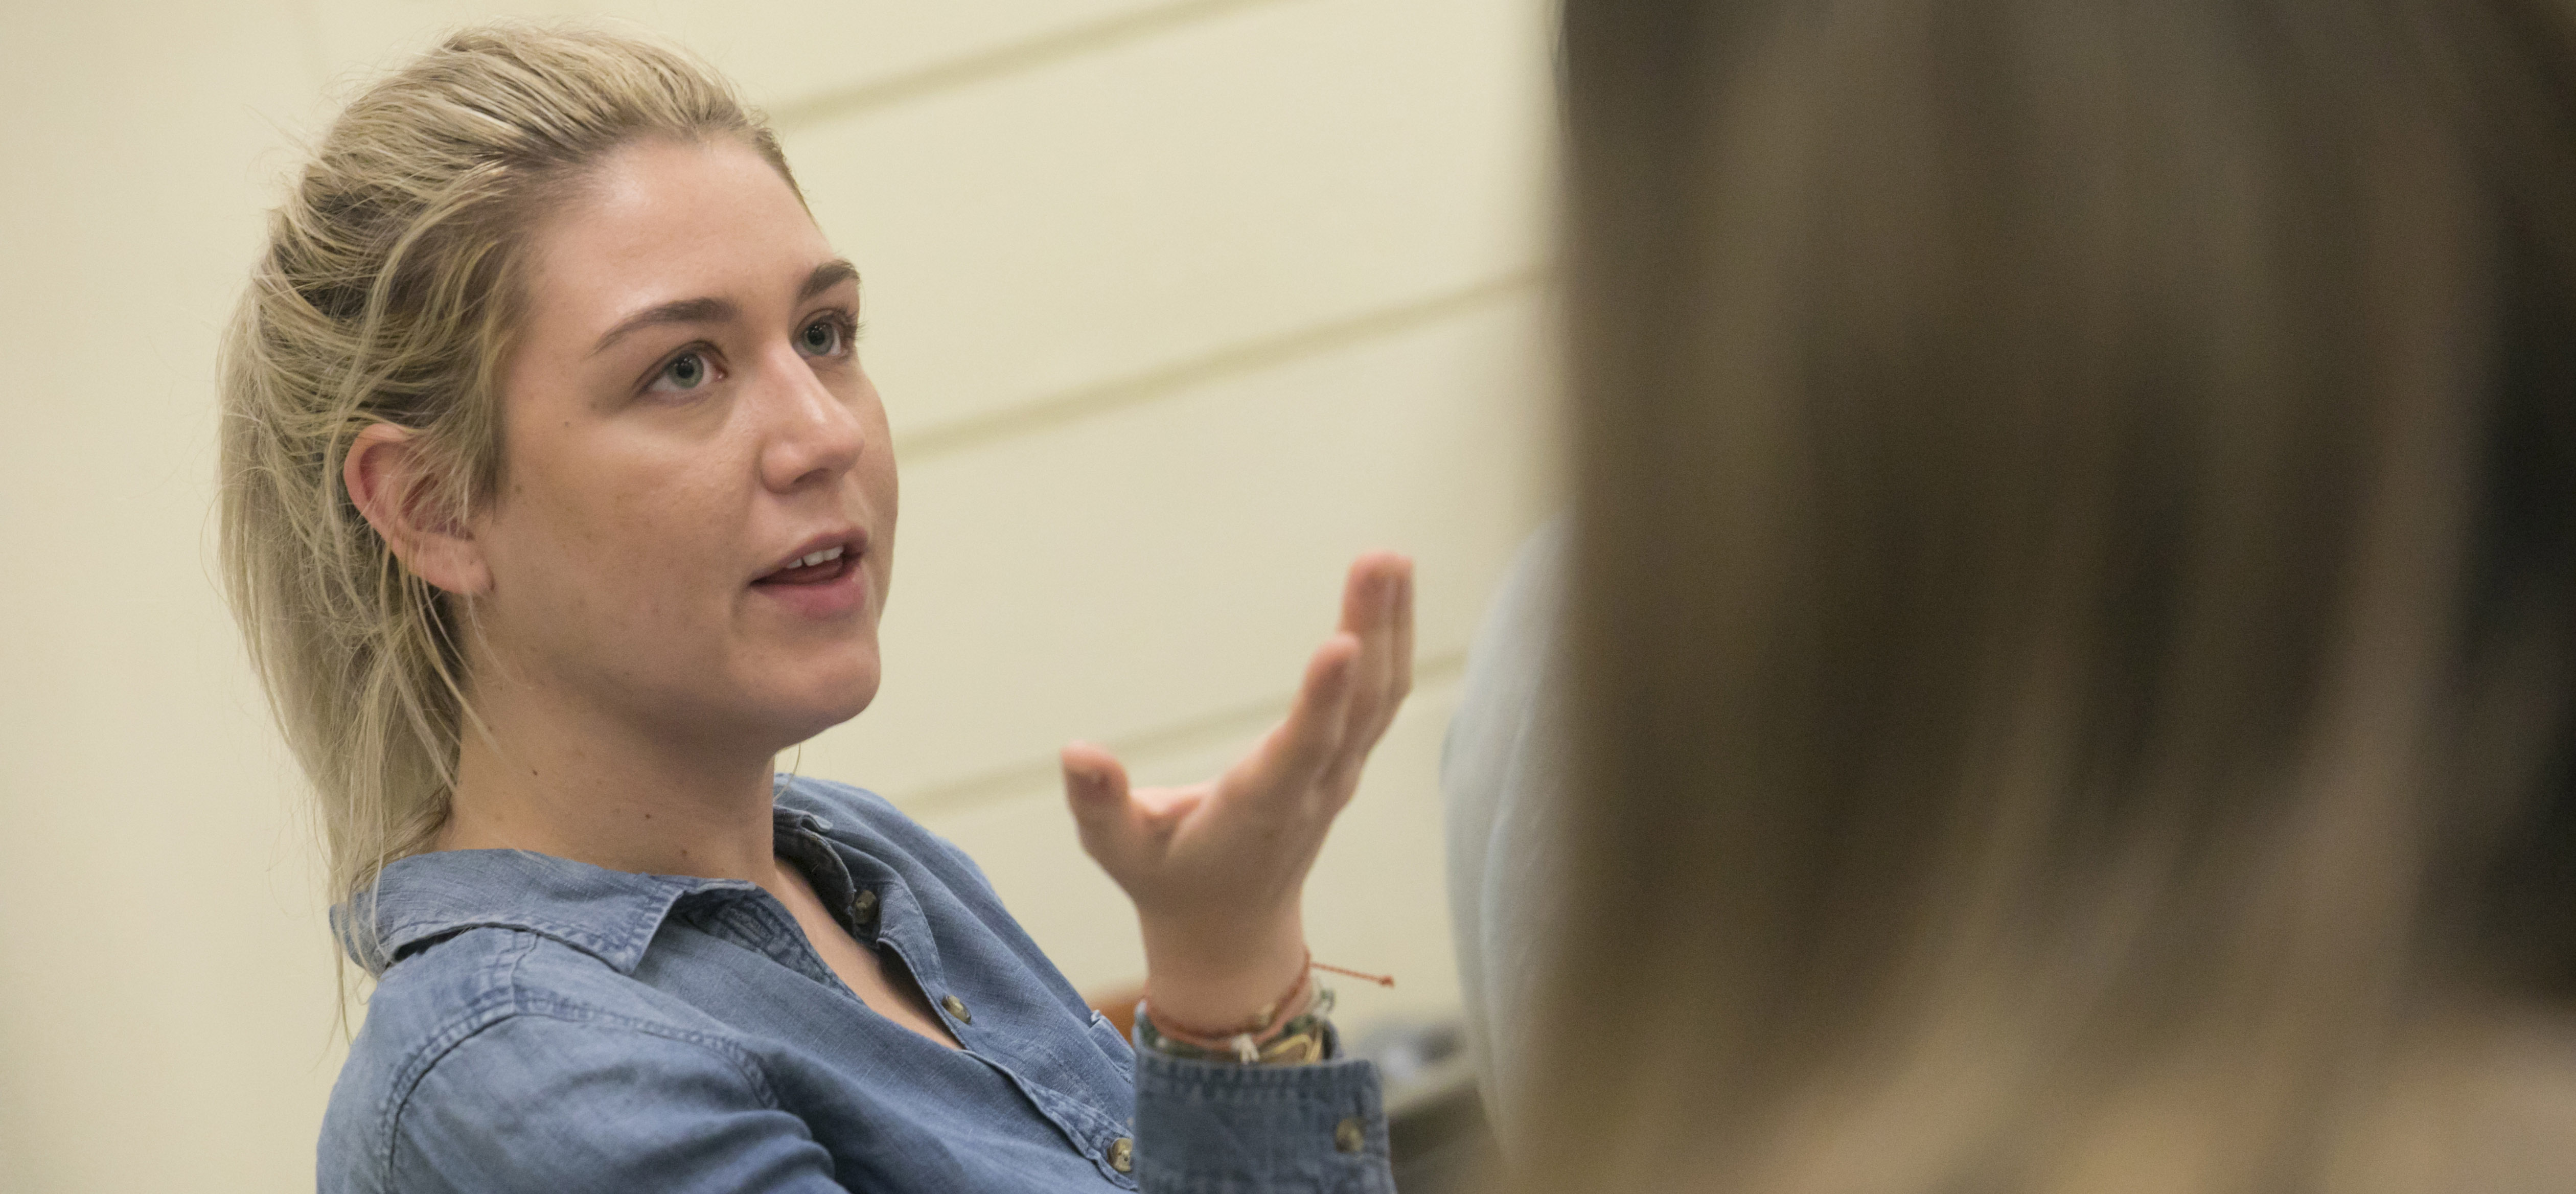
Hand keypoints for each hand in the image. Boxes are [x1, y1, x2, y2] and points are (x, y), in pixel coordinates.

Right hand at [1063, 552, 1413, 1031]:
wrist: (1232, 929)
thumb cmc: (1168, 880)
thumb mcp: (1118, 852)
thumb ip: (1099, 805)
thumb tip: (1076, 751)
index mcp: (1260, 808)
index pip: (1300, 750)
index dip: (1323, 698)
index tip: (1341, 642)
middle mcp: (1314, 787)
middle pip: (1360, 707)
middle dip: (1373, 631)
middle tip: (1381, 559)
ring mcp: (1340, 773)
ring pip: (1382, 697)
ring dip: (1392, 626)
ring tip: (1392, 558)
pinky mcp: (1348, 758)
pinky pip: (1382, 697)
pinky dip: (1393, 641)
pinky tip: (1393, 587)